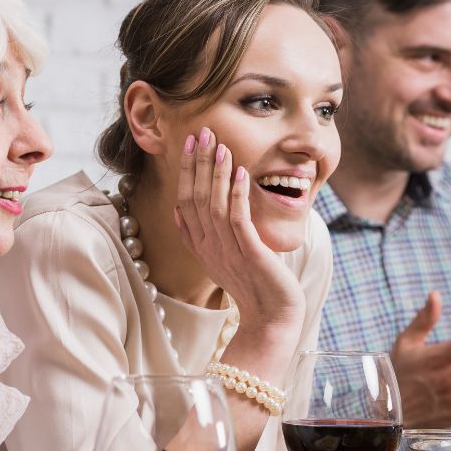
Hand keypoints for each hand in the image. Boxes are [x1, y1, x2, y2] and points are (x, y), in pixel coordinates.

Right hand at [175, 127, 304, 343]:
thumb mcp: (218, 259)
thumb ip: (198, 235)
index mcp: (200, 246)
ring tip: (220, 145)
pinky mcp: (250, 255)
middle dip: (198, 163)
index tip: (189, 143)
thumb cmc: (252, 286)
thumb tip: (179, 211)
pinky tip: (241, 172)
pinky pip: (239, 220)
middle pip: (196, 198)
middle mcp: (209, 247)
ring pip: (214, 205)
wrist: (270, 318)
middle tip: (202, 132)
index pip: (185, 201)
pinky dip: (237, 194)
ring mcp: (227, 251)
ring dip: (216, 173)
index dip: (186, 171)